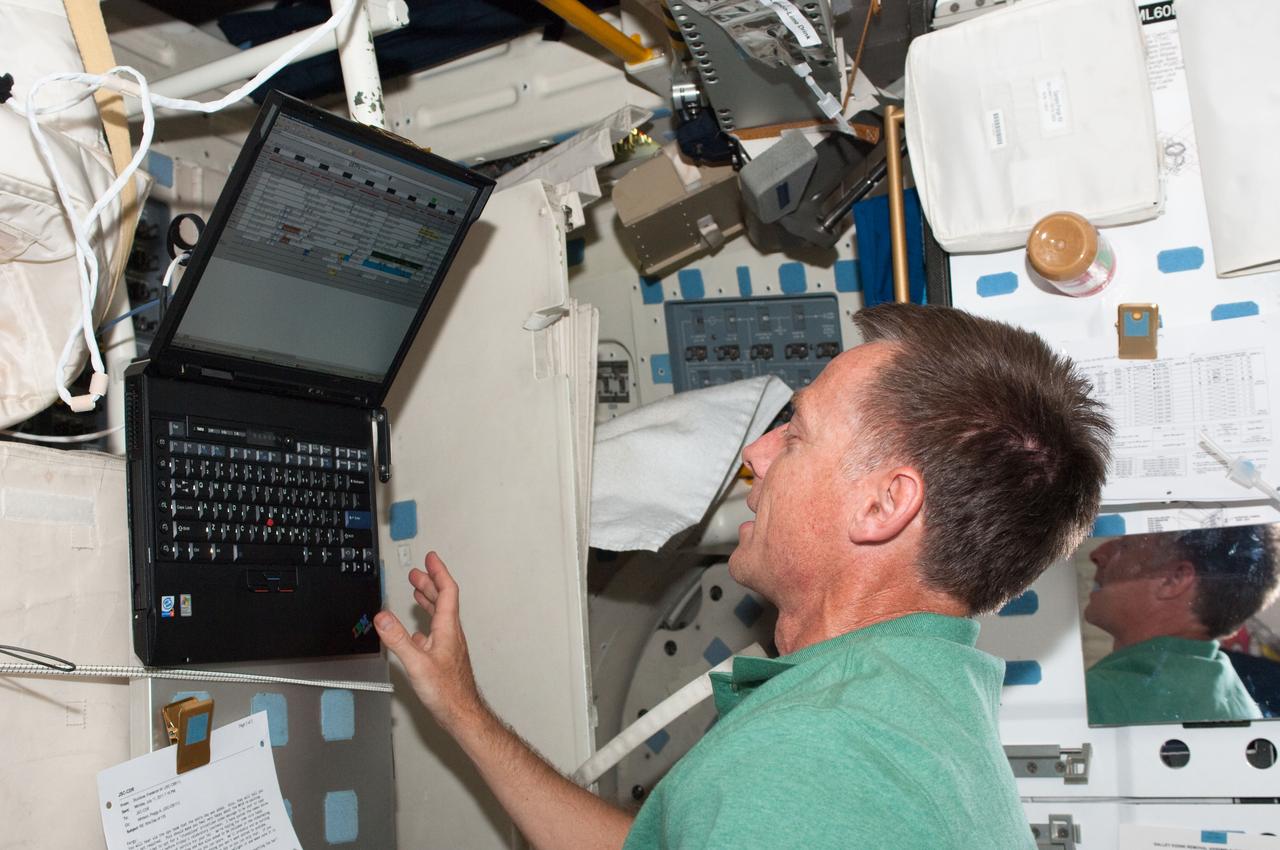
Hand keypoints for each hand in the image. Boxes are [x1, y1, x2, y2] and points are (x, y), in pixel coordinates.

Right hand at [375, 551, 483, 729]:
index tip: (431, 558)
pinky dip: (424, 623)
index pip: (447, 591)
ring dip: (428, 600)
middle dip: (430, 582)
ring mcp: (448, 645)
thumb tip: (382, 616)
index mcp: (447, 629)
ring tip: (417, 590)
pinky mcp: (443, 657)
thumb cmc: (447, 693)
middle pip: (442, 600)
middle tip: (418, 571)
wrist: (461, 714)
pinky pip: (434, 632)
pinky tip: (415, 630)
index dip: (439, 572)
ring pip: (439, 615)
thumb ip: (398, 640)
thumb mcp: (417, 664)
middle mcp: (450, 634)